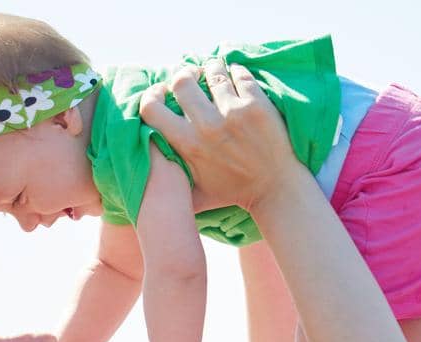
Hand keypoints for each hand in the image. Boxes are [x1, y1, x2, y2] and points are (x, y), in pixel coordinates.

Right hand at [137, 59, 297, 213]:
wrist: (276, 189)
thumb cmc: (232, 193)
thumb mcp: (193, 193)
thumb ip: (169, 176)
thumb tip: (144, 165)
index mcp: (188, 146)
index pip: (151, 107)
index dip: (153, 94)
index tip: (164, 92)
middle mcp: (208, 127)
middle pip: (181, 80)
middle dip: (184, 74)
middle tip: (193, 77)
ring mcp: (234, 113)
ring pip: (212, 71)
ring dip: (211, 69)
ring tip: (214, 74)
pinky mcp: (257, 104)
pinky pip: (239, 73)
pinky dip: (235, 72)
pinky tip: (235, 78)